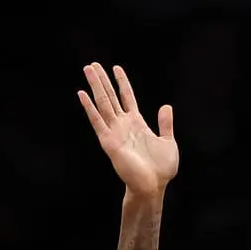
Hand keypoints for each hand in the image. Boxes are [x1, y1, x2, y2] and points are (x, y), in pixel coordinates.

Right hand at [78, 63, 177, 197]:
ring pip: (103, 104)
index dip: (122, 82)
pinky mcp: (109, 142)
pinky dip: (89, 108)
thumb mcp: (168, 142)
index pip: (127, 97)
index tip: (116, 67)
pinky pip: (97, 121)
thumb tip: (166, 106)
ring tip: (88, 70)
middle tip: (93, 64)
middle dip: (102, 80)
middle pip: (110, 97)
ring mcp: (115, 132)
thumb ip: (165, 124)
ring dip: (95, 87)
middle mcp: (123, 125)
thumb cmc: (161, 169)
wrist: (153, 185)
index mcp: (137, 123)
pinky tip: (82, 94)